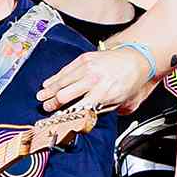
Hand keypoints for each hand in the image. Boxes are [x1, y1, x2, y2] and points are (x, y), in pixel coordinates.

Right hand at [37, 44, 151, 113]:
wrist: (135, 59)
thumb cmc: (127, 82)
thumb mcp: (118, 102)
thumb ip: (99, 110)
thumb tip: (81, 117)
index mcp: (104, 93)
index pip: (79, 108)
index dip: (66, 114)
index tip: (58, 119)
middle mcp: (94, 80)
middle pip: (65, 94)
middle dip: (53, 103)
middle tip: (46, 107)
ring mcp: (88, 67)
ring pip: (62, 81)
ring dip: (49, 91)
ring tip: (41, 97)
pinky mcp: (84, 58)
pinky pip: (65, 70)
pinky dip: (55, 78)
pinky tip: (49, 83)